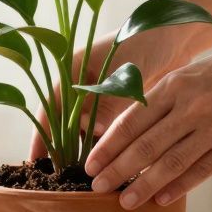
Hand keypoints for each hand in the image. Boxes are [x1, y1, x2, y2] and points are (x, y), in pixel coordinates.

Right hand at [28, 31, 185, 160]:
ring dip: (84, 148)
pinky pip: (103, 126)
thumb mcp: (121, 70)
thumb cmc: (145, 42)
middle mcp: (80, 82)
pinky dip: (104, 142)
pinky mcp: (115, 101)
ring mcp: (97, 92)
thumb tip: (91, 132)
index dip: (41, 134)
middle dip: (62, 148)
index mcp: (71, 68)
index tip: (36, 159)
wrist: (175, 35)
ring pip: (83, 127)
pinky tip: (107, 161)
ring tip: (83, 174)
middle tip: (62, 176)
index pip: (49, 107)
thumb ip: (104, 101)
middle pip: (63, 121)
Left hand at [84, 36, 211, 208]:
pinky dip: (179, 186)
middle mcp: (193, 104)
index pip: (132, 119)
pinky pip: (203, 169)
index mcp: (176, 84)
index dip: (108, 144)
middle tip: (96, 188)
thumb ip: (164, 97)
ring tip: (124, 202)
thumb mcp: (193, 72)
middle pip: (146, 144)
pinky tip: (161, 199)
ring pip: (171, 161)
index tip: (89, 163)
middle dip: (117, 168)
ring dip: (144, 185)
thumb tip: (129, 126)